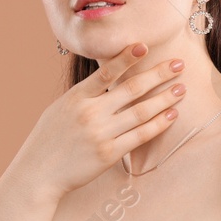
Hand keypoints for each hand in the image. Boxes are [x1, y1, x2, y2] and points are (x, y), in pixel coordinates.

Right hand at [18, 41, 187, 198]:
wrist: (38, 173)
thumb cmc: (49, 140)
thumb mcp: (61, 109)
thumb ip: (84, 95)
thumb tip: (107, 79)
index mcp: (76, 97)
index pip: (105, 72)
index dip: (126, 58)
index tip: (144, 46)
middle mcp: (89, 113)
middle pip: (131, 89)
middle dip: (158, 75)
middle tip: (178, 64)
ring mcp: (100, 134)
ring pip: (141, 112)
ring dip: (164, 99)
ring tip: (181, 89)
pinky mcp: (109, 153)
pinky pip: (140, 136)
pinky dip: (159, 124)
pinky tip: (172, 115)